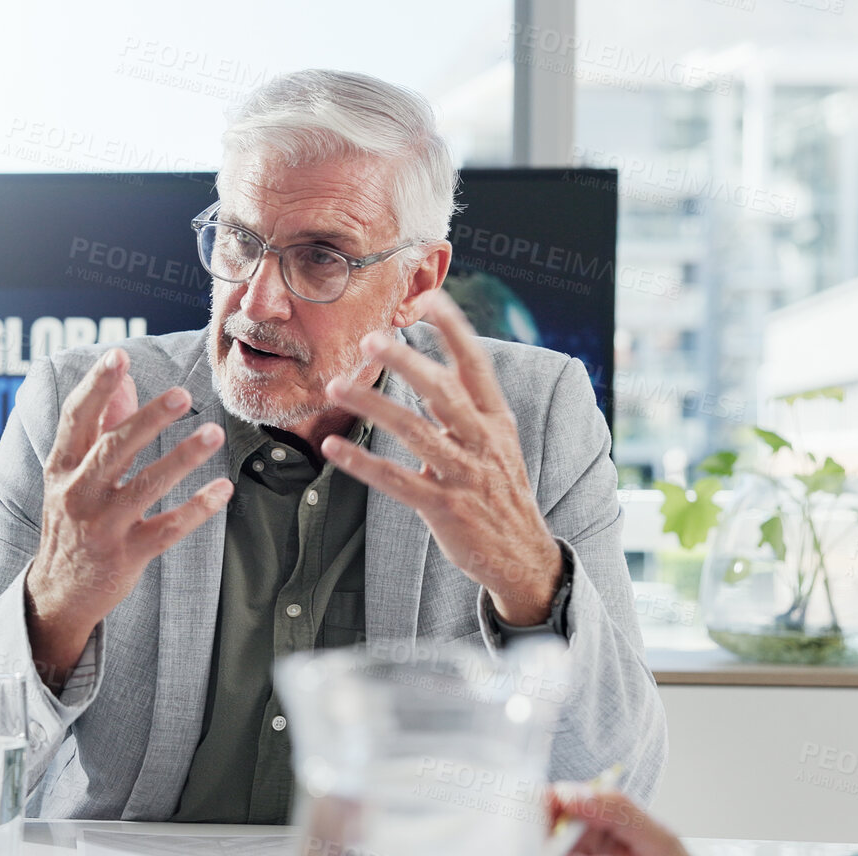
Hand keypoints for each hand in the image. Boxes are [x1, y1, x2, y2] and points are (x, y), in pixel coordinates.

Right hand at [24, 347, 232, 682]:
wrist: (59, 591)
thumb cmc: (71, 521)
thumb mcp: (71, 474)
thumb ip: (99, 427)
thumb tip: (126, 381)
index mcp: (61, 468)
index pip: (75, 419)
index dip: (96, 386)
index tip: (118, 356)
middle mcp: (77, 495)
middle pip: (113, 449)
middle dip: (148, 420)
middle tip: (184, 395)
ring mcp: (103, 527)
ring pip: (145, 486)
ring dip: (181, 458)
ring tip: (214, 434)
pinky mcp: (127, 554)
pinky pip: (167, 528)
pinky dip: (197, 508)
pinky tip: (223, 489)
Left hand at [320, 290, 561, 623]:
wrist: (523, 556)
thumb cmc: (501, 493)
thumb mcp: (497, 444)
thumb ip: (467, 410)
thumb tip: (431, 372)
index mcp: (496, 420)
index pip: (476, 364)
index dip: (453, 328)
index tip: (428, 298)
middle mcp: (483, 441)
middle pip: (442, 390)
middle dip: (406, 361)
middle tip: (370, 339)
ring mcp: (464, 475)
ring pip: (415, 431)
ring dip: (373, 406)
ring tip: (336, 386)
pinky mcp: (444, 508)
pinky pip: (396, 481)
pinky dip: (362, 463)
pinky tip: (334, 448)